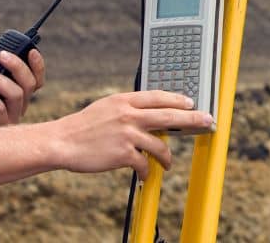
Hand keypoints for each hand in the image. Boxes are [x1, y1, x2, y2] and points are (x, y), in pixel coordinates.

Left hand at [0, 39, 45, 128]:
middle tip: (1, 55)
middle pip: (31, 84)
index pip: (37, 79)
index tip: (31, 50)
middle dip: (18, 66)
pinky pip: (0, 108)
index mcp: (17, 92)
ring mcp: (11, 116)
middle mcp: (19, 104)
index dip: (38, 65)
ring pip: (17, 94)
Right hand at [49, 91, 213, 179]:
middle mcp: (129, 115)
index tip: (192, 103)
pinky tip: (146, 173)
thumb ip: (129, 106)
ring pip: (160, 144)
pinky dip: (147, 170)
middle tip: (208, 121)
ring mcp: (127, 134)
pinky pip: (145, 162)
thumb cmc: (84, 125)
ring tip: (168, 163)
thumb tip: (153, 110)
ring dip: (167, 156)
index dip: (179, 99)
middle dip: (193, 119)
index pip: (160, 97)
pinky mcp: (123, 153)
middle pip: (170, 116)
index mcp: (125, 101)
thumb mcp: (108, 106)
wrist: (62, 142)